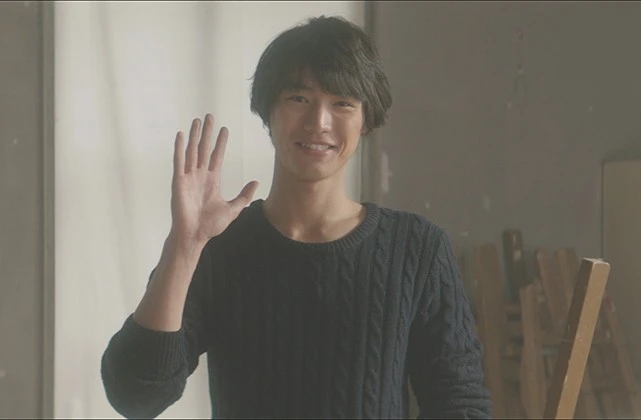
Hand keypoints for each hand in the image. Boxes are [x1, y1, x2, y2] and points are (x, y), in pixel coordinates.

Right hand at [169, 114, 258, 247]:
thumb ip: (244, 195)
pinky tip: (180, 135)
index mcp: (212, 181)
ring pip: (192, 151)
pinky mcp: (179, 182)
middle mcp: (200, 176)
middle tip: (210, 116)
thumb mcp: (233, 209)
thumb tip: (256, 182)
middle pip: (204, 148)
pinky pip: (179, 161)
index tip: (225, 130)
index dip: (221, 143)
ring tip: (197, 120)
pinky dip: (179, 148)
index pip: (217, 156)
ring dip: (194, 135)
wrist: (194, 236)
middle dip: (208, 133)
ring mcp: (189, 177)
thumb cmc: (211, 225)